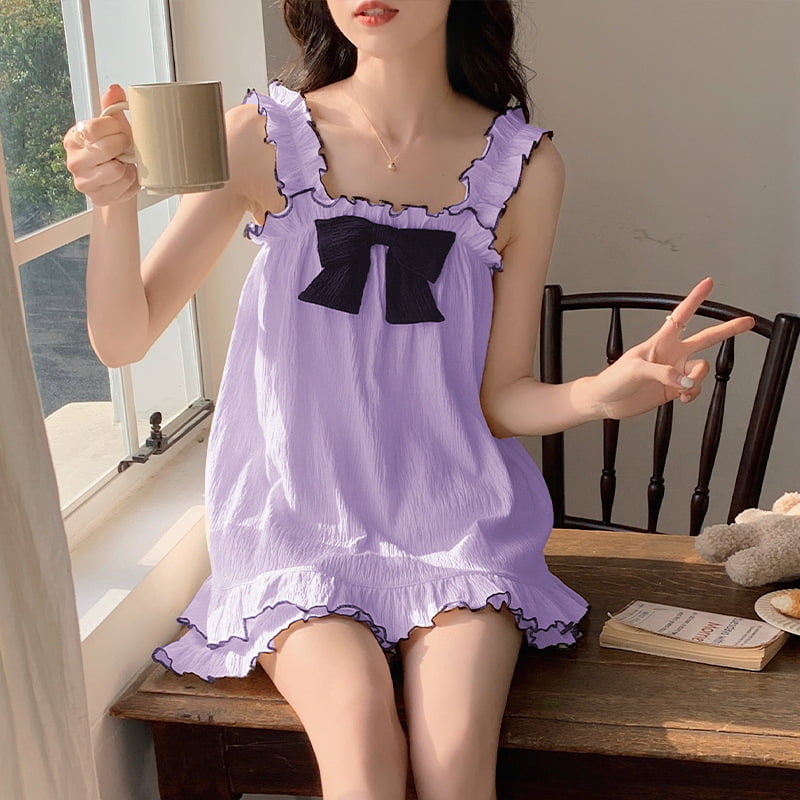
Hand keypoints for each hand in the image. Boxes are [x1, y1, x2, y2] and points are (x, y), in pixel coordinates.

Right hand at [63, 84, 139, 206]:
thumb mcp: (113, 127)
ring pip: (117, 171)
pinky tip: (126, 178)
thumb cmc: (114, 151)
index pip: (95, 127)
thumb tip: (114, 90)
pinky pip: (123, 188)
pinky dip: (131, 183)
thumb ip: (112, 107)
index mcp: (75, 138)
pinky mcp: (97, 198)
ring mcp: (84, 182)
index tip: (121, 131)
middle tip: (126, 148)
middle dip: (123, 147)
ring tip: (125, 164)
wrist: (117, 180)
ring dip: (128, 167)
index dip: (115, 128)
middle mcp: (74, 161)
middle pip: (106, 149)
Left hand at [589, 277, 755, 420]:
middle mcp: (671, 354)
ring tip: (681, 387)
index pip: (681, 315)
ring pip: (701, 369)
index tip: (708, 283)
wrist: (605, 401)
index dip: (695, 299)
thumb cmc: (613, 379)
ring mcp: (674, 372)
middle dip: (727, 329)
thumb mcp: (635, 370)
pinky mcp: (673, 389)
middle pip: (705, 338)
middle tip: (746, 321)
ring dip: (696, 379)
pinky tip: (681, 398)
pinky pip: (694, 388)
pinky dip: (692, 394)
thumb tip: (685, 382)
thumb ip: (663, 373)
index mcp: (660, 342)